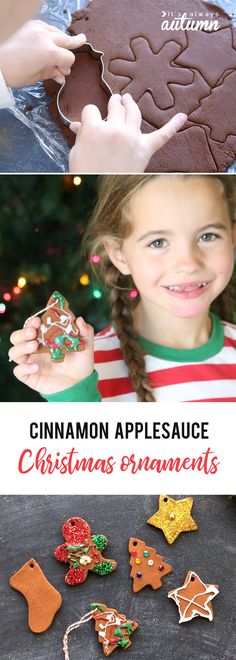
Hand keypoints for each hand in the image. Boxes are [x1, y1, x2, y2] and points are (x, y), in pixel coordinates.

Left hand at [0, 19, 85, 86]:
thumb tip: (63, 75)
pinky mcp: (30, 24)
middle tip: (83, 40)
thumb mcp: (36, 76)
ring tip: (59, 47)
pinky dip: (49, 33)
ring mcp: (37, 28)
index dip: (67, 66)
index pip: (69, 57)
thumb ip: (52, 72)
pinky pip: (46, 27)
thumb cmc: (16, 73)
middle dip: (74, 42)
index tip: (64, 72)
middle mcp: (45, 37)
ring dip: (60, 40)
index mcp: (49, 52)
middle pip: (66, 40)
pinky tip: (47, 40)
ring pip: (56, 31)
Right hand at [9, 316, 93, 394]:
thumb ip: (85, 331)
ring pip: (14, 352)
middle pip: (17, 338)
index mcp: (44, 338)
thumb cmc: (80, 363)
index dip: (31, 322)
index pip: (30, 327)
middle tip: (33, 332)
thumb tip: (79, 319)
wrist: (80, 383)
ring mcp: (31, 362)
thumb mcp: (86, 346)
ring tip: (34, 346)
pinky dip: (24, 367)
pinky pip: (18, 371)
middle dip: (22, 333)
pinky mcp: (30, 376)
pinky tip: (36, 367)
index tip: (38, 320)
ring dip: (21, 347)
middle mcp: (34, 349)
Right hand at [69, 93, 186, 172]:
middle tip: (115, 100)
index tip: (89, 121)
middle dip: (114, 102)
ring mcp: (132, 138)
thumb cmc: (87, 174)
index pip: (91, 110)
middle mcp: (115, 130)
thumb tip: (77, 125)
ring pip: (133, 112)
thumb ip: (81, 137)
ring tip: (128, 99)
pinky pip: (163, 135)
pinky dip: (174, 125)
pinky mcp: (145, 149)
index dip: (89, 116)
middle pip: (115, 107)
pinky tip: (184, 116)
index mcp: (94, 129)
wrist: (104, 194)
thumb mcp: (77, 154)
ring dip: (130, 103)